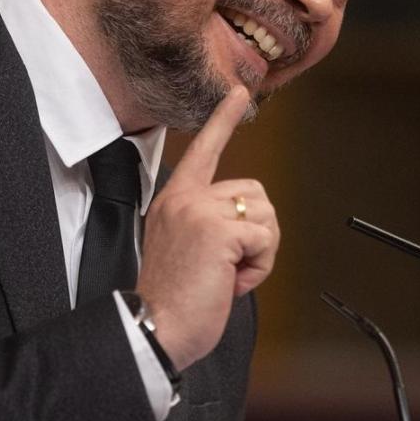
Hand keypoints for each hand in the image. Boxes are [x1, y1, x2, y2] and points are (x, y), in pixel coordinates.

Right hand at [136, 87, 278, 369]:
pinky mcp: (218, 230)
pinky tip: (230, 282)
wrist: (155, 328)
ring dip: (259, 253)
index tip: (240, 92)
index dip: (224, 119)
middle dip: (257, 234)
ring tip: (227, 275)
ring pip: (264, 216)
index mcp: (174, 200)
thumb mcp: (187, 249)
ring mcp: (200, 210)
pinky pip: (264, 240)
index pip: (203, 150)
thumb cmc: (173, 300)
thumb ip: (209, 224)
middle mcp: (185, 198)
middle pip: (255, 194)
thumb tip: (245, 224)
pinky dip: (258, 268)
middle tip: (229, 267)